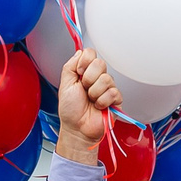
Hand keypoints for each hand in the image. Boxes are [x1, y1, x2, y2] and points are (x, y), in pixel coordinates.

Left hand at [52, 48, 120, 165]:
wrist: (76, 128)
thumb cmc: (70, 109)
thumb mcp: (64, 84)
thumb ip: (70, 65)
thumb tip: (80, 52)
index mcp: (85, 72)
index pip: (91, 53)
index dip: (84, 62)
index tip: (78, 73)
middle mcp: (98, 77)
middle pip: (100, 63)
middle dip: (88, 79)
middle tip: (84, 90)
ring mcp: (108, 87)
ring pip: (106, 79)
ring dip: (94, 92)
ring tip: (91, 100)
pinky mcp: (116, 99)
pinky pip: (113, 92)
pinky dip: (102, 101)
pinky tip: (98, 106)